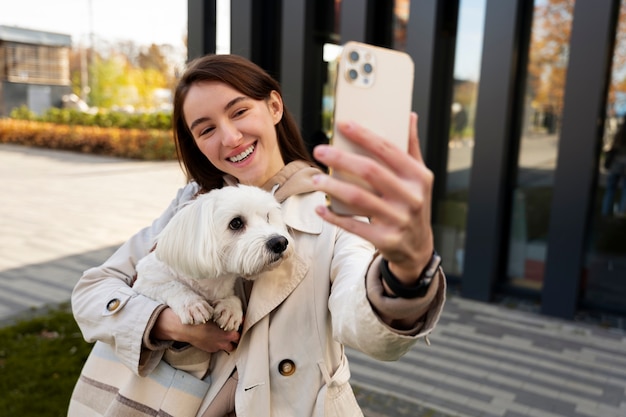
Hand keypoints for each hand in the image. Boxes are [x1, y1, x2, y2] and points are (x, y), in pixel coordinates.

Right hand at [151, 307, 240, 352]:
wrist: (187, 329)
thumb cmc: (201, 318)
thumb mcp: (215, 312)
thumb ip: (226, 314)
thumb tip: (233, 312)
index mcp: (228, 332)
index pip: (240, 332)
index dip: (240, 327)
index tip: (239, 324)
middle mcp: (224, 341)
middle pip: (237, 342)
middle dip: (236, 337)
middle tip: (234, 332)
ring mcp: (217, 346)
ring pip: (229, 347)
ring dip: (228, 343)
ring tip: (226, 337)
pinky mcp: (210, 349)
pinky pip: (218, 348)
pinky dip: (218, 344)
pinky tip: (215, 338)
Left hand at [312, 113, 433, 284]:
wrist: (418, 248)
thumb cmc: (412, 203)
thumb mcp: (418, 178)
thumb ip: (411, 147)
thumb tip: (408, 116)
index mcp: (419, 176)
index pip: (389, 150)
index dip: (364, 135)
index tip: (342, 124)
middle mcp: (412, 197)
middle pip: (370, 171)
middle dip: (341, 159)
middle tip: (319, 150)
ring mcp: (399, 220)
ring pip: (358, 198)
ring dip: (333, 187)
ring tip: (314, 179)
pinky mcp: (386, 240)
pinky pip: (354, 225)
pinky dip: (334, 217)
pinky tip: (319, 208)